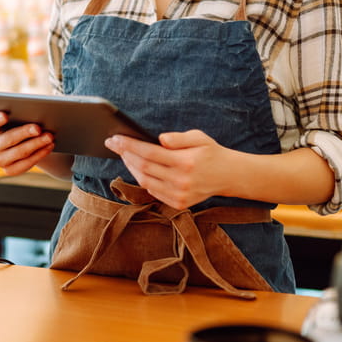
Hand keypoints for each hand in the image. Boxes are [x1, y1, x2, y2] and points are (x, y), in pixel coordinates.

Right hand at [0, 112, 54, 175]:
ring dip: (36, 144)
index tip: (5, 115)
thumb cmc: (19, 120)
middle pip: (7, 139)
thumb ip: (21, 109)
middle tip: (38, 128)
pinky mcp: (9, 170)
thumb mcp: (18, 112)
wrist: (24, 139)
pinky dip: (39, 154)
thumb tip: (35, 106)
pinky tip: (49, 146)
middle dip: (24, 132)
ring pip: (19, 152)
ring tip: (50, 136)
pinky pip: (25, 164)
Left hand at [105, 129, 232, 209]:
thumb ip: (178, 138)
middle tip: (113, 144)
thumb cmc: (211, 153)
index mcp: (185, 162)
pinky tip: (138, 168)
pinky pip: (153, 192)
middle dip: (124, 154)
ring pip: (145, 181)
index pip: (149, 153)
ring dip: (131, 167)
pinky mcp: (178, 204)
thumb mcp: (199, 137)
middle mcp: (181, 181)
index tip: (115, 138)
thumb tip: (159, 139)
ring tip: (124, 155)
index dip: (129, 145)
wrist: (229, 176)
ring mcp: (179, 195)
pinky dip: (142, 179)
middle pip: (143, 167)